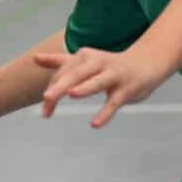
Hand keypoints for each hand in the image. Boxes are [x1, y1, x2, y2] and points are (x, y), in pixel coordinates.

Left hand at [33, 47, 162, 127]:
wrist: (146, 63)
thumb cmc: (111, 65)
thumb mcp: (85, 60)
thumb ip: (60, 61)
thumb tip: (34, 58)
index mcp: (85, 57)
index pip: (63, 73)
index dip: (52, 89)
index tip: (45, 109)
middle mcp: (98, 64)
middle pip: (76, 74)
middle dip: (61, 86)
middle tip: (47, 99)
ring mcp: (113, 76)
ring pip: (97, 82)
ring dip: (85, 87)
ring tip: (72, 94)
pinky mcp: (126, 91)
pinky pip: (114, 103)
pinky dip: (105, 113)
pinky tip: (94, 124)